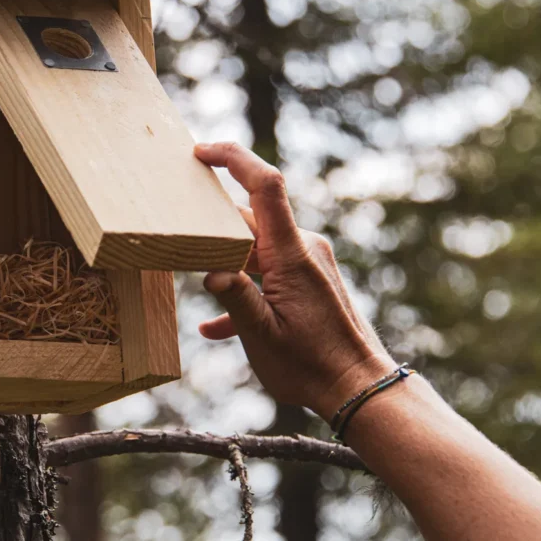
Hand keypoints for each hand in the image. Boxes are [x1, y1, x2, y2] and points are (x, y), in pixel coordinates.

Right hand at [195, 142, 395, 418]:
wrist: (359, 388)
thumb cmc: (311, 366)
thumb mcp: (262, 336)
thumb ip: (234, 297)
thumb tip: (209, 268)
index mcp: (290, 254)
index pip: (263, 184)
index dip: (232, 157)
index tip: (199, 152)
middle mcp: (303, 248)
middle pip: (250, 218)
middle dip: (214, 228)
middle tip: (180, 241)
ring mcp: (308, 263)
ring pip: (255, 248)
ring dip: (228, 267)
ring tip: (201, 293)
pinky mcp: (310, 279)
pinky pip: (269, 272)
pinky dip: (245, 291)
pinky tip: (218, 326)